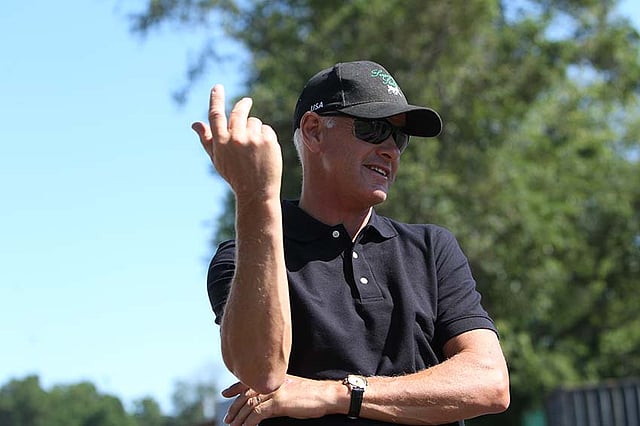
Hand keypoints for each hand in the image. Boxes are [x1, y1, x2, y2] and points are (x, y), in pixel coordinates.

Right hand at [191, 84, 281, 199]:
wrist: (257, 192)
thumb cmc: (235, 175)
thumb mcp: (217, 159)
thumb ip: (206, 139)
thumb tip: (194, 124)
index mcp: (220, 142)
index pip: (216, 115)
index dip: (215, 99)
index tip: (217, 87)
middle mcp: (235, 138)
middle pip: (239, 112)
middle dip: (243, 104)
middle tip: (247, 101)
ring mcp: (253, 139)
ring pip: (254, 122)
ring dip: (255, 130)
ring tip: (255, 149)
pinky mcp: (268, 140)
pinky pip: (266, 129)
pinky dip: (266, 137)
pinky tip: (264, 151)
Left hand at [221, 375, 343, 424]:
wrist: (326, 395)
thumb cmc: (312, 395)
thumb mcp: (291, 390)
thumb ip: (276, 393)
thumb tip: (264, 405)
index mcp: (274, 378)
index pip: (249, 380)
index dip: (235, 387)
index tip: (225, 393)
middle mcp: (272, 382)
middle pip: (246, 393)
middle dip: (234, 407)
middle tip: (228, 419)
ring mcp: (275, 391)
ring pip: (249, 404)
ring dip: (239, 417)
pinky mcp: (279, 402)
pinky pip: (257, 413)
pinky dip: (249, 422)